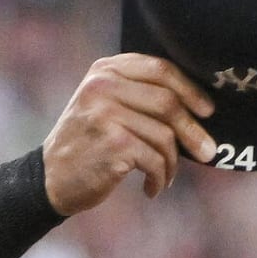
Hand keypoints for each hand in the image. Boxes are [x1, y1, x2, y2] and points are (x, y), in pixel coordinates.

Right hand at [42, 53, 215, 214]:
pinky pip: (156, 159)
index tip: (206, 111)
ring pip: (165, 135)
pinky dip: (160, 177)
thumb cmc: (85, 143)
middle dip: (193, 131)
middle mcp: (101, 87)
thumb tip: (197, 103)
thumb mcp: (101, 104)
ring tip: (165, 175)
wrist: (49, 179)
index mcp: (103, 71)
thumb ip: (136, 92)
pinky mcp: (113, 143)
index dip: (191, 90)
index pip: (161, 69)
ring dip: (172, 162)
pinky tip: (151, 187)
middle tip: (207, 152)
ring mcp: (106, 114)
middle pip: (169, 102)